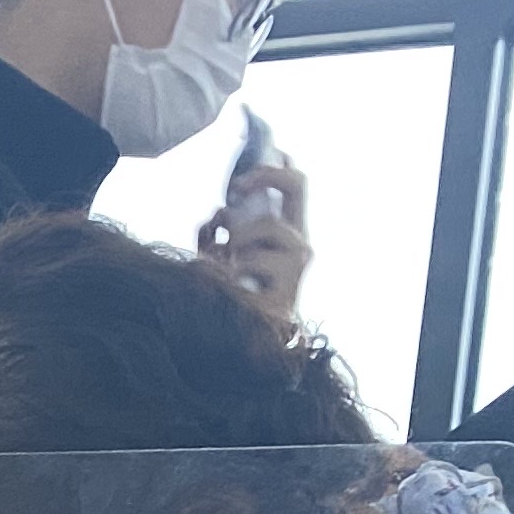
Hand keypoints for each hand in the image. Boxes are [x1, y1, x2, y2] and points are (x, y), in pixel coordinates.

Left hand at [202, 160, 310, 328]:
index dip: (275, 162)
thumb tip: (215, 214)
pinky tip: (222, 286)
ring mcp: (298, 263)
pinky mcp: (289, 288)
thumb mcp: (214, 258)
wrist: (242, 352)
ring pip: (264, 224)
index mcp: (286, 232)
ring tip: (218, 264)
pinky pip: (250, 261)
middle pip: (298, 182)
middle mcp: (300, 242)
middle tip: (234, 188)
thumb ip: (213, 231)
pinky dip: (226, 271)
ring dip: (232, 238)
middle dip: (264, 175)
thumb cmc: (229, 301)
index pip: (294, 183)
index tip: (245, 165)